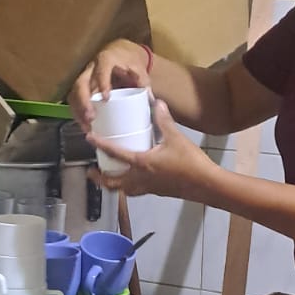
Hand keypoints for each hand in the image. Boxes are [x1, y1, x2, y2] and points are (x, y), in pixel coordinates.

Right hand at [69, 39, 151, 128]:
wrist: (121, 53)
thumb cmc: (130, 62)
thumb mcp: (139, 69)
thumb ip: (143, 83)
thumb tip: (151, 100)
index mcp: (107, 59)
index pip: (102, 70)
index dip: (102, 83)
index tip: (106, 98)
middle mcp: (92, 67)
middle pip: (81, 83)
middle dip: (84, 101)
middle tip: (91, 118)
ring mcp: (85, 76)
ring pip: (75, 92)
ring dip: (78, 110)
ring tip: (86, 126)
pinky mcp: (82, 86)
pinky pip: (75, 99)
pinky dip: (78, 112)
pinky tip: (84, 125)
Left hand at [90, 100, 218, 202]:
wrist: (206, 185)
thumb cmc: (190, 162)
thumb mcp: (176, 138)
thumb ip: (164, 120)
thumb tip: (156, 102)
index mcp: (141, 163)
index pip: (115, 154)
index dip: (100, 145)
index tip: (89, 138)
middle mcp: (140, 179)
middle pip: (112, 183)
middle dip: (99, 178)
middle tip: (92, 170)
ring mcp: (148, 188)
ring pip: (123, 190)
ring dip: (113, 185)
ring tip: (109, 175)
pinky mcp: (156, 192)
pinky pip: (135, 191)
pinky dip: (128, 187)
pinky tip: (133, 178)